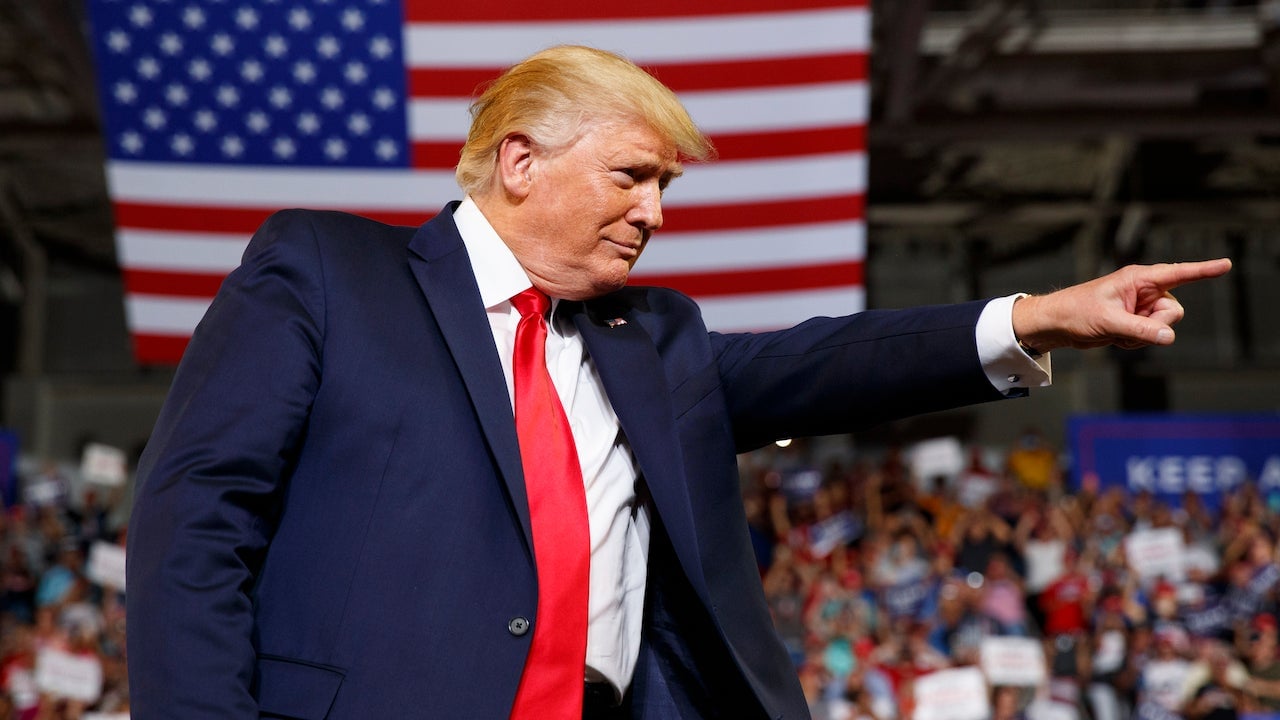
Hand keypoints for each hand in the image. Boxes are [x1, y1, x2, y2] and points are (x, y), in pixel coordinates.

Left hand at [1011, 259, 1231, 351]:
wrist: (1057, 324)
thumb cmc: (1076, 312)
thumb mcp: (1109, 321)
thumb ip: (1140, 329)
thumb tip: (1168, 336)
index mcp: (1138, 279)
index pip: (1178, 273)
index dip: (1203, 270)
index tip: (1226, 264)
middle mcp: (1144, 290)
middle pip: (1174, 310)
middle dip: (1157, 324)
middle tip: (1128, 327)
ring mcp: (1141, 307)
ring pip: (1164, 326)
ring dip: (1144, 336)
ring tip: (1117, 332)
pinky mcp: (1136, 321)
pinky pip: (1151, 335)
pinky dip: (1136, 341)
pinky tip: (1117, 337)